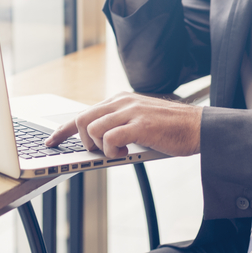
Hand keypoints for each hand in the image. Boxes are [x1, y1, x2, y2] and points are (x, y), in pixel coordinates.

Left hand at [45, 92, 200, 158]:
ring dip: (99, 147)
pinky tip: (125, 152)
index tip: (51, 142)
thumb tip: (97, 143)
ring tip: (118, 152)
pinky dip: (111, 150)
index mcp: (121, 100)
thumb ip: (120, 125)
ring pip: (92, 128)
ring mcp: (131, 111)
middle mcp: (122, 102)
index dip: (63, 130)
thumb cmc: (172, 129)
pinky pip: (110, 138)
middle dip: (83, 141)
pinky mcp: (140, 124)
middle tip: (99, 152)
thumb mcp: (141, 121)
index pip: (84, 112)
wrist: (200, 127)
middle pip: (82, 119)